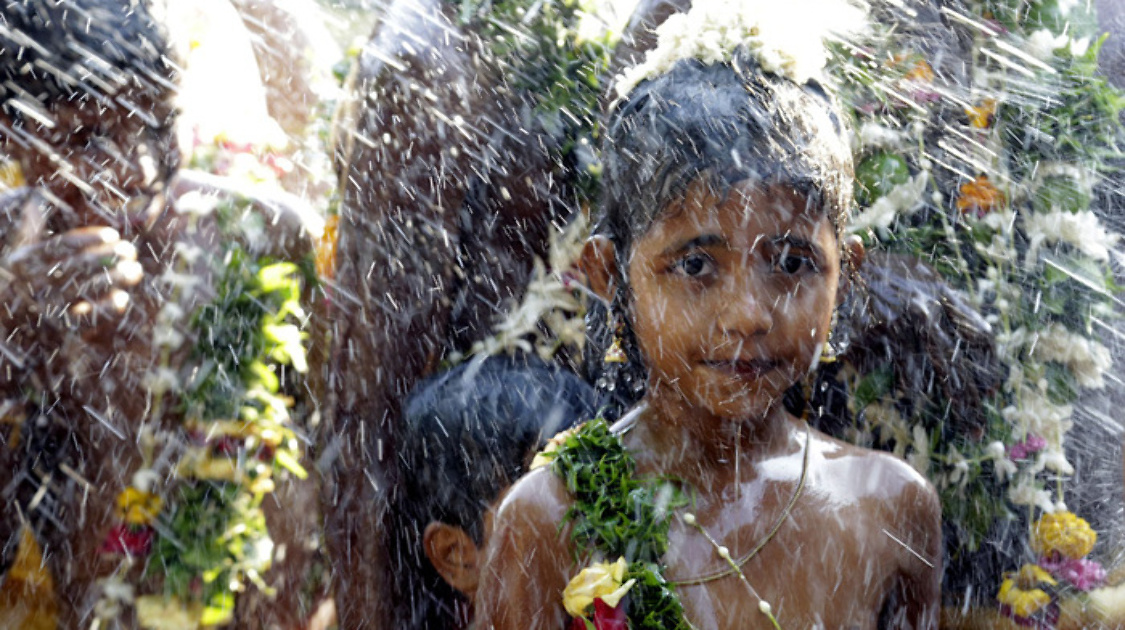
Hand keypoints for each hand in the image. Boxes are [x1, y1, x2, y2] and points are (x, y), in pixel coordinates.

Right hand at [1, 226, 143, 371]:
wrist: (13, 323)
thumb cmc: (21, 278)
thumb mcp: (18, 254)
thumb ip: (27, 231)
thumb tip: (32, 201)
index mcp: (21, 262)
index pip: (56, 247)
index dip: (86, 239)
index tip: (113, 234)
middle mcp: (30, 285)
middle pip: (73, 267)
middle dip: (105, 257)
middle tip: (129, 250)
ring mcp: (44, 307)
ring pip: (82, 291)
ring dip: (112, 279)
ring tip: (135, 269)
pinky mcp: (58, 327)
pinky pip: (83, 319)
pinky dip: (103, 310)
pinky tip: (122, 299)